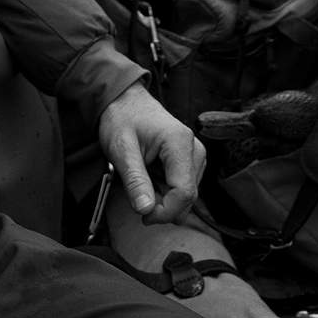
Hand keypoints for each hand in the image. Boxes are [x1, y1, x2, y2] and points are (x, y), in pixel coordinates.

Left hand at [98, 84, 205, 224]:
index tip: (144, 216)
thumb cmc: (122, 119)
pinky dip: (165, 190)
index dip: (165, 211)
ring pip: (186, 195)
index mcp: (179, 143)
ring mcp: (195, 155)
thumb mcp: (121, 149)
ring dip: (163, 198)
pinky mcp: (191, 160)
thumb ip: (135, 180)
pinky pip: (183, 187)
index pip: (184, 192)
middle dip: (163, 206)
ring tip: (141, 179)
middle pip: (188, 196)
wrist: (124, 101)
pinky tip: (149, 177)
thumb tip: (146, 210)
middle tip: (136, 196)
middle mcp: (195, 149)